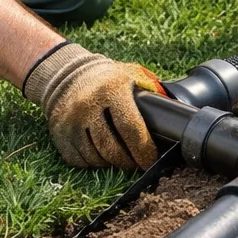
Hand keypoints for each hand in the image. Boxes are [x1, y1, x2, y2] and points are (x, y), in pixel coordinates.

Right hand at [22, 42, 160, 168]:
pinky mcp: (59, 133)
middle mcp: (88, 104)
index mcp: (111, 89)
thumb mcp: (131, 75)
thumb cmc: (108, 79)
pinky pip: (79, 160)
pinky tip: (102, 156)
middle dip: (128, 162)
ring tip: (121, 160)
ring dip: (111, 164)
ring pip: (95, 157)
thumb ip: (152, 90)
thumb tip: (178, 109)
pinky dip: (93, 163)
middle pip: (112, 148)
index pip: (131, 127)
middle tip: (137, 164)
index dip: (143, 149)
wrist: (67, 74)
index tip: (151, 160)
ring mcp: (70, 120)